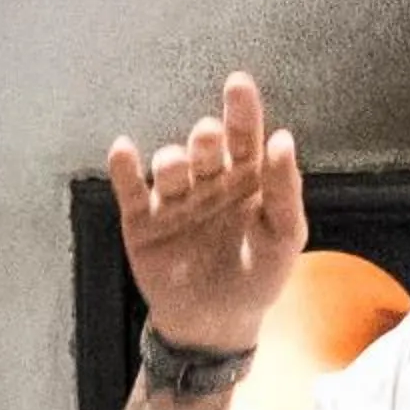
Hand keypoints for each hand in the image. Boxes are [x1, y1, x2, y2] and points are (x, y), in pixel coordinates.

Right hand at [109, 71, 305, 354]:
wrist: (216, 325)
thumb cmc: (259, 276)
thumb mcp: (284, 238)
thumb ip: (286, 192)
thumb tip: (283, 139)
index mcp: (246, 179)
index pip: (244, 137)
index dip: (242, 110)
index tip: (238, 83)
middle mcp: (208, 181)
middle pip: (204, 148)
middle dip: (206, 138)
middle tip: (209, 136)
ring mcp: (173, 200)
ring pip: (168, 166)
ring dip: (171, 160)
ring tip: (175, 164)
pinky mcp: (141, 222)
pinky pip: (129, 190)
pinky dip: (123, 168)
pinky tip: (123, 150)